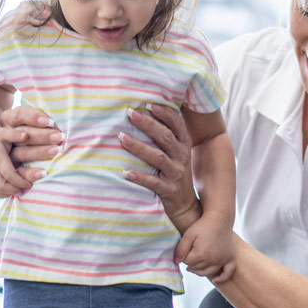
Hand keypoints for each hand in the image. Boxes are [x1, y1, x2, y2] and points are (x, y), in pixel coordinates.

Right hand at [2, 105, 63, 169]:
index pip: (19, 114)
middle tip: (59, 137)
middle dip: (43, 136)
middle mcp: (5, 134)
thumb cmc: (29, 126)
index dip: (33, 117)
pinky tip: (42, 173)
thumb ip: (40, 114)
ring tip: (55, 151)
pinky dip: (29, 174)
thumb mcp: (29, 115)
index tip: (49, 121)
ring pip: (21, 153)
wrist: (0, 143)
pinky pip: (17, 172)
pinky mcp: (9, 167)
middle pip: (24, 134)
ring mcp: (6, 152)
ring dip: (39, 152)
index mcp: (9, 118)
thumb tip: (60, 110)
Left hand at [119, 104, 200, 230]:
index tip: (149, 104)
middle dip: (149, 124)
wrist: (185, 204)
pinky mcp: (168, 190)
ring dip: (139, 147)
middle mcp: (182, 156)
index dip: (165, 113)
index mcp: (183, 144)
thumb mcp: (177, 152)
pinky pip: (153, 183)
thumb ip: (167, 134)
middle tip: (132, 114)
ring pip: (158, 158)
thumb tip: (145, 109)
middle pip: (166, 137)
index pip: (177, 124)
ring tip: (122, 138)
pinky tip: (125, 172)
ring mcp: (176, 174)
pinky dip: (139, 177)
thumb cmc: (174, 171)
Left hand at [174, 215, 235, 283]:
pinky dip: (222, 278)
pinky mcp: (230, 258)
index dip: (185, 256)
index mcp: (201, 254)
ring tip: (195, 267)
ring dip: (200, 271)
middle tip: (189, 258)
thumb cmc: (203, 225)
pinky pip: (228, 272)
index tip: (186, 249)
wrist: (220, 218)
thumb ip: (181, 249)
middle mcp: (212, 260)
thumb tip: (176, 262)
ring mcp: (222, 260)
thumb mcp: (188, 235)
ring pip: (208, 272)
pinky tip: (216, 280)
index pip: (188, 262)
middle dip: (191, 263)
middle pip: (197, 269)